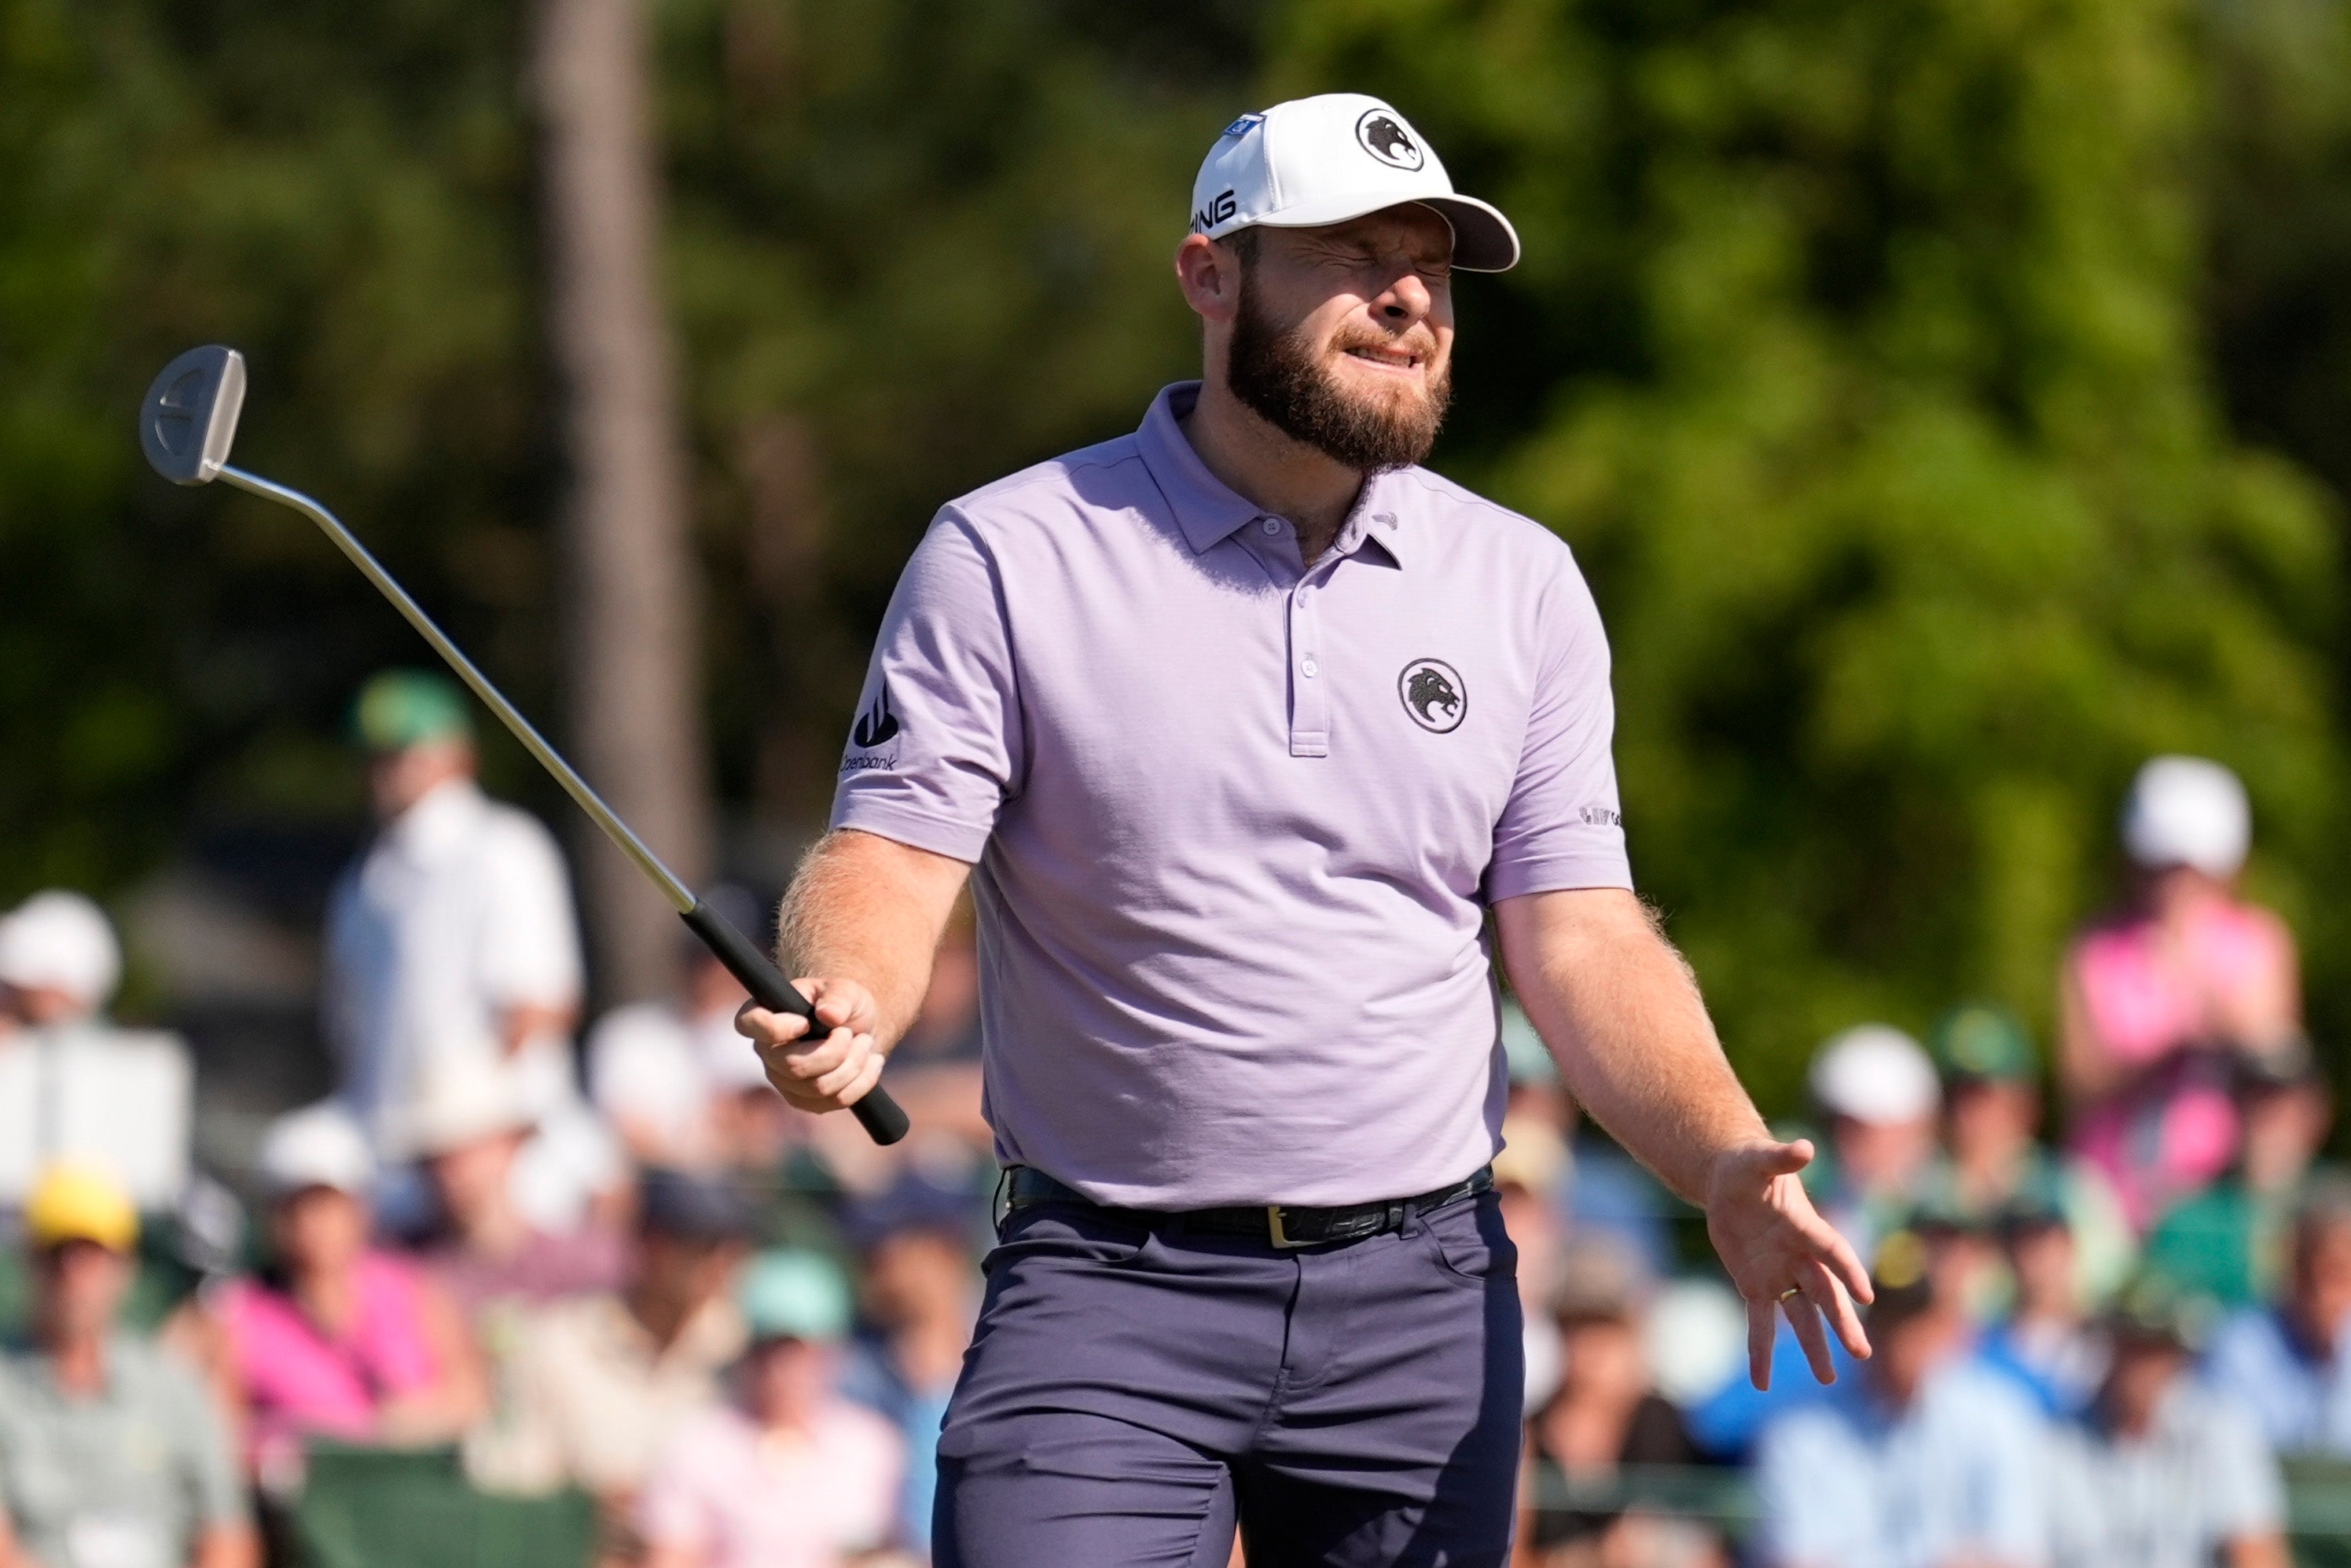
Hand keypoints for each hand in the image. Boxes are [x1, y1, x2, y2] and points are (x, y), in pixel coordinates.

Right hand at [735, 978, 886, 1114]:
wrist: (859, 1028)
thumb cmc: (843, 1004)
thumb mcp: (845, 990)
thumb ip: (838, 997)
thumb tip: (828, 1014)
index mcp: (765, 1014)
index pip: (749, 1024)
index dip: (776, 1028)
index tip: (805, 1023)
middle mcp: (767, 1051)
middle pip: (794, 1065)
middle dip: (835, 1051)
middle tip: (850, 1032)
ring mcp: (783, 1080)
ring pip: (819, 1087)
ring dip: (854, 1064)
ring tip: (864, 1042)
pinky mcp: (805, 1100)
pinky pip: (835, 1100)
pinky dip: (862, 1081)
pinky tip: (871, 1062)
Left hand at [1703, 1138, 1873, 1389]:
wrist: (1731, 1183)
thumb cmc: (1749, 1166)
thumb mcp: (1758, 1160)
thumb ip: (1781, 1158)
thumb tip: (1804, 1148)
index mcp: (1806, 1227)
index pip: (1833, 1252)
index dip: (1849, 1271)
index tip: (1866, 1296)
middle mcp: (1799, 1257)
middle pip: (1825, 1294)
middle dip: (1841, 1322)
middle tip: (1862, 1353)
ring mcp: (1780, 1275)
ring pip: (1801, 1317)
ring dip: (1814, 1346)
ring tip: (1828, 1379)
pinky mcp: (1755, 1286)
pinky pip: (1761, 1323)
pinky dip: (1760, 1350)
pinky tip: (1761, 1381)